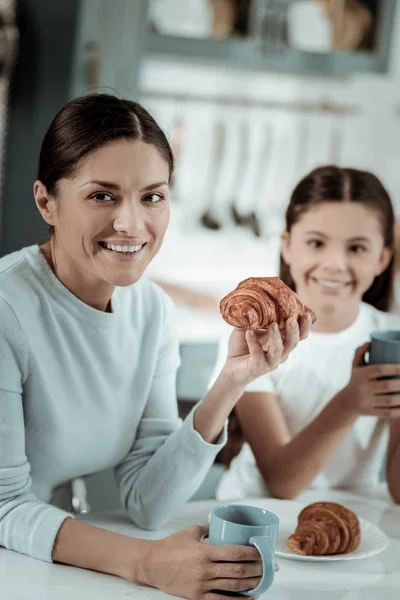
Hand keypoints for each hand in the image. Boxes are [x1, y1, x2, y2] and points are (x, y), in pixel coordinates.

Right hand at [132, 525, 270, 599]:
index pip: (236, 553)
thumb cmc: (170, 546)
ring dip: (253, 584)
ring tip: (265, 580)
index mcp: (205, 552)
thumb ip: (209, 528)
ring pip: (234, 586)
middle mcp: (205, 570)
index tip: (265, 552)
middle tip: (271, 567)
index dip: (254, 554)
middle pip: (239, 571)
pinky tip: (251, 597)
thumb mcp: (191, 531)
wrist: (151, 564)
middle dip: (259, 569)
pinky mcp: (198, 597)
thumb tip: (223, 524)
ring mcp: (202, 585)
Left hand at [222, 314, 311, 386]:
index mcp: (282, 342)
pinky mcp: (257, 367)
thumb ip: (257, 316)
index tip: (307, 314)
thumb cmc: (243, 346)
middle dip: (295, 331)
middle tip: (292, 319)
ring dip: (276, 337)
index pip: (299, 335)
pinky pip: (257, 354)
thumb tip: (258, 297)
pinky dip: (253, 342)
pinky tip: (249, 332)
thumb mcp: (251, 327)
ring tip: (273, 324)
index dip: (305, 326)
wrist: (230, 367)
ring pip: (278, 350)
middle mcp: (280, 353)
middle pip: (293, 343)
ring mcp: (270, 362)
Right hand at [338, 343, 399, 418]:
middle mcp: (362, 388)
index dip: (395, 368)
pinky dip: (399, 411)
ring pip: (389, 401)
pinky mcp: (370, 412)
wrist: (346, 402)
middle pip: (387, 386)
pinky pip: (388, 413)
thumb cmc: (356, 379)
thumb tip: (370, 342)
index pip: (380, 369)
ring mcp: (366, 402)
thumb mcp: (355, 365)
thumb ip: (361, 352)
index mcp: (361, 375)